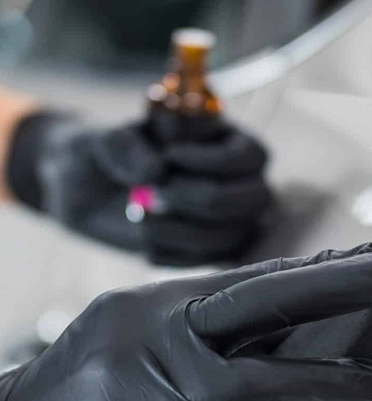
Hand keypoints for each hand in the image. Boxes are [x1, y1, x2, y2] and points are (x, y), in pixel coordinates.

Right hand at [0, 246, 371, 400]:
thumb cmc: (84, 399)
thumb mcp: (138, 343)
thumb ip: (207, 336)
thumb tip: (298, 331)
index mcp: (159, 302)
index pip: (257, 278)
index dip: (324, 268)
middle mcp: (159, 330)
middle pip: (267, 297)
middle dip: (345, 283)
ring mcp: (157, 383)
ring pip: (266, 372)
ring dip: (338, 372)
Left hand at [8, 112, 271, 264]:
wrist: (85, 189)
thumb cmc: (104, 152)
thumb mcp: (106, 138)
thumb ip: (127, 145)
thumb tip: (155, 171)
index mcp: (228, 141)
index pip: (252, 155)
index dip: (215, 161)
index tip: (169, 155)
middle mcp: (241, 181)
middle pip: (255, 198)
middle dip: (203, 199)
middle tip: (155, 194)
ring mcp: (230, 219)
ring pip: (232, 235)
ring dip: (183, 231)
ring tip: (141, 217)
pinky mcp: (212, 250)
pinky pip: (210, 262)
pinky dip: (175, 254)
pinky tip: (145, 242)